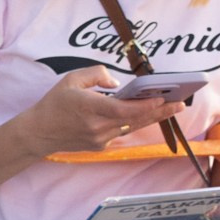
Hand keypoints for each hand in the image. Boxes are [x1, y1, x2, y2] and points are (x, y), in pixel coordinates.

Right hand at [19, 66, 183, 155]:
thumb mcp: (71, 79)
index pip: (124, 109)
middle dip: (160, 111)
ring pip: (133, 126)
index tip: (163, 97)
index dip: (146, 105)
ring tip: (172, 108)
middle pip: (135, 119)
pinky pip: (122, 131)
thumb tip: (117, 83)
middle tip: (181, 103)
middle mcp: (97, 127)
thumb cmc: (54, 104)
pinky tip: (148, 113)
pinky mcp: (100, 145)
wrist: (38, 133)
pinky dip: (135, 121)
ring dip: (153, 117)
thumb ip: (96, 74)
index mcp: (90, 108)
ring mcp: (100, 138)